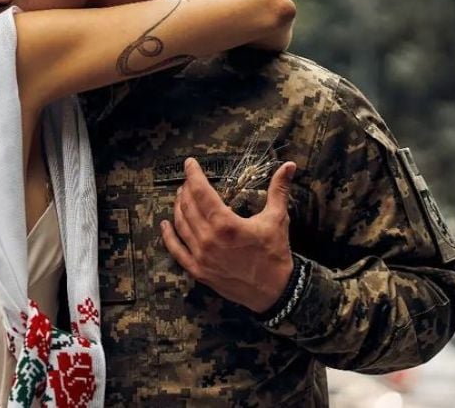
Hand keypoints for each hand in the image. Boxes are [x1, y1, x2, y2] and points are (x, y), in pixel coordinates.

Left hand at [160, 157, 296, 312]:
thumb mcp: (278, 218)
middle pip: (188, 206)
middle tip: (188, 180)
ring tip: (180, 196)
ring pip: (180, 225)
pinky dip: (168, 236)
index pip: (201, 192)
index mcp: (226, 224)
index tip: (189, 163)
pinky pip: (176, 250)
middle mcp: (209, 239)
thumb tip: (290, 165)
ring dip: (178, 207)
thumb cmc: (275, 253)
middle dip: (186, 189)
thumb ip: (279, 189)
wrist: (275, 291)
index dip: (193, 174)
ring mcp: (201, 256)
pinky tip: (164, 225)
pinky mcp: (198, 271)